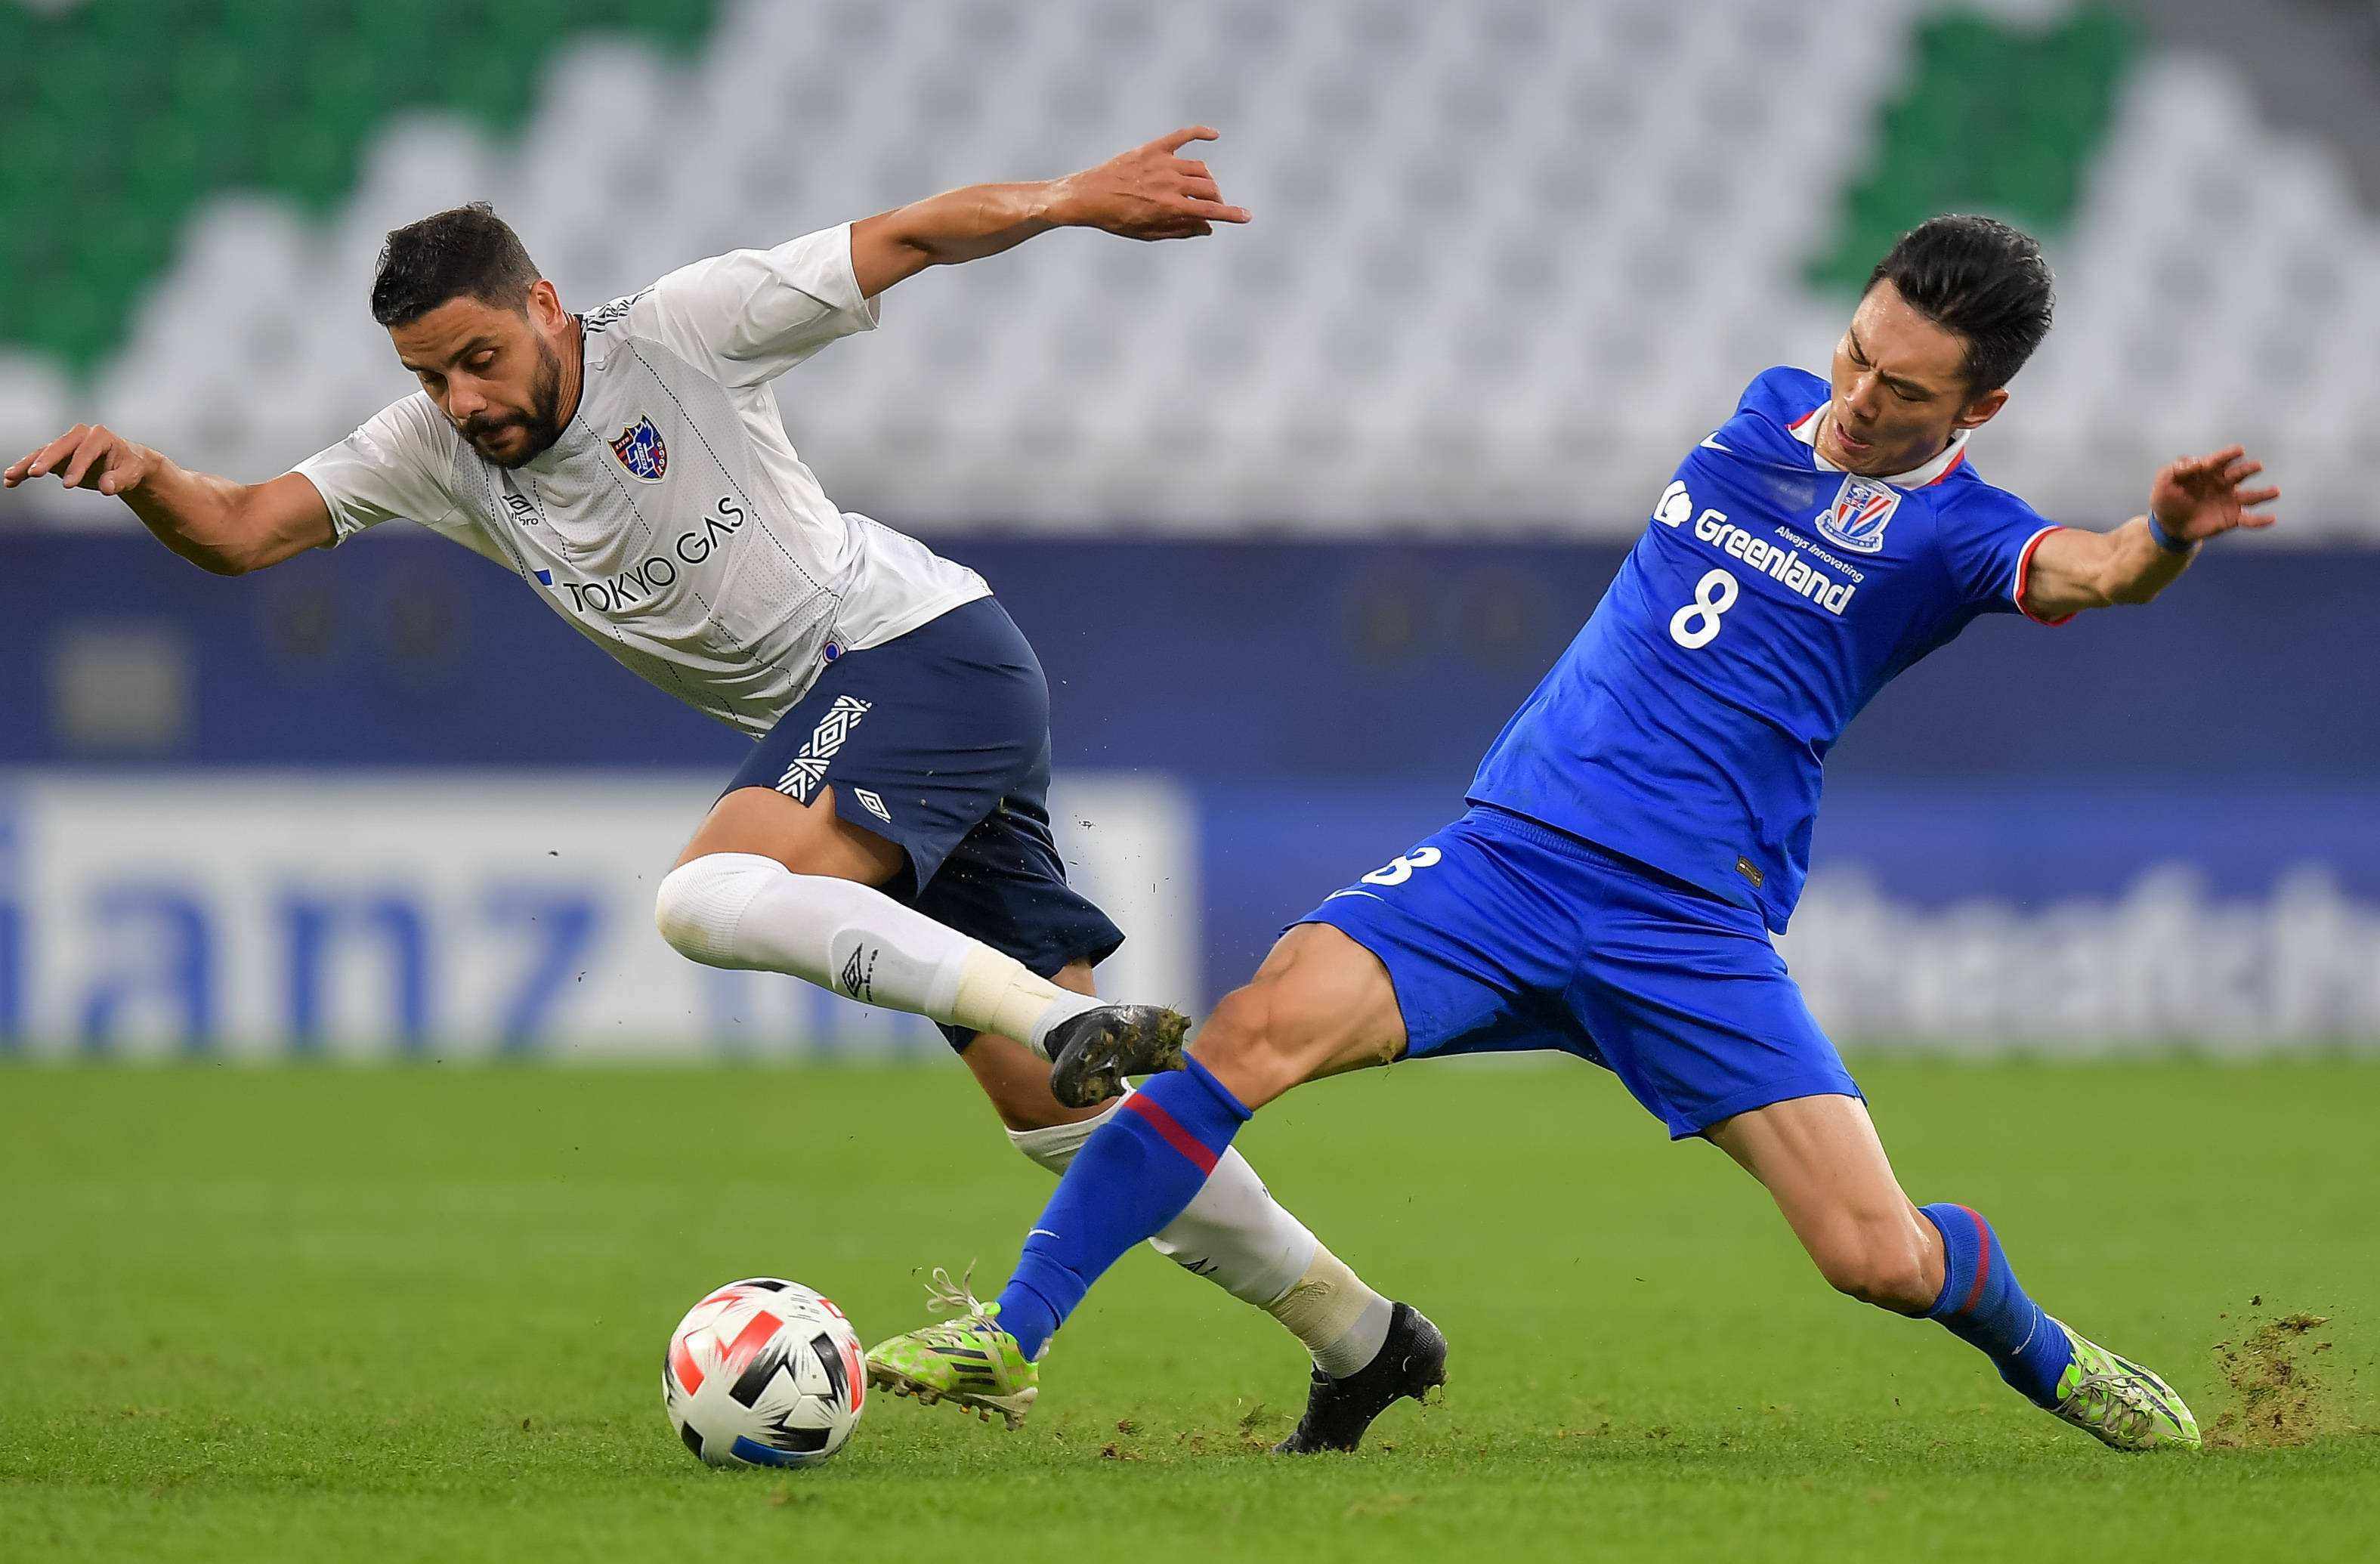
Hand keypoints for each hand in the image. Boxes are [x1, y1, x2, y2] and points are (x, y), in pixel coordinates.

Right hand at [3, 423, 158, 496]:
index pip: (86, 452)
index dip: (77, 467)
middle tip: (33, 474)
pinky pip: (39, 462)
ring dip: (27, 465)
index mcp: (99, 436)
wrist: (125, 463)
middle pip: (59, 447)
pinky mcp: (58, 456)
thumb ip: (119, 480)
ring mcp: (66, 444)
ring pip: (44, 453)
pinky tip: (10, 481)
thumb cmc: (130, 467)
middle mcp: (79, 436)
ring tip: (10, 477)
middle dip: (46, 460)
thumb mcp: (131, 474)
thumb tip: (106, 488)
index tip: (68, 485)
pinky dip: (25, 471)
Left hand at [1050, 127, 1251, 240]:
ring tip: (1201, 190)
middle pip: (1209, 187)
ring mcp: (1163, 163)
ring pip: (1200, 168)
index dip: (1232, 215)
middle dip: (1216, 199)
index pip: (1209, 210)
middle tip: (1211, 207)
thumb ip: (1180, 230)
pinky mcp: (1154, 148)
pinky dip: (1201, 133)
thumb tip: (1208, 228)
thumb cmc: (1116, 219)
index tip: (1247, 216)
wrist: (1087, 195)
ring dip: (1206, 180)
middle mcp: (1170, 183)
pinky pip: (1183, 135)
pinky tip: (1214, 135)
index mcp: (1169, 207)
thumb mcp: (1148, 233)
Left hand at [2148, 445, 2279, 544]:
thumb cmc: (2167, 498)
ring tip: (2275, 492)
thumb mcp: (2164, 481)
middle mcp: (2223, 483)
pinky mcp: (2232, 518)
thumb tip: (2197, 463)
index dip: (2229, 454)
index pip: (2220, 460)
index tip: (2239, 450)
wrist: (2169, 524)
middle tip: (2257, 466)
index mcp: (2209, 471)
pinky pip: (2248, 520)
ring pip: (2250, 496)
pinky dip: (2260, 520)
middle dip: (2248, 469)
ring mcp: (2230, 500)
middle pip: (2239, 474)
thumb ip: (2176, 469)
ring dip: (2264, 494)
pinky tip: (2272, 519)